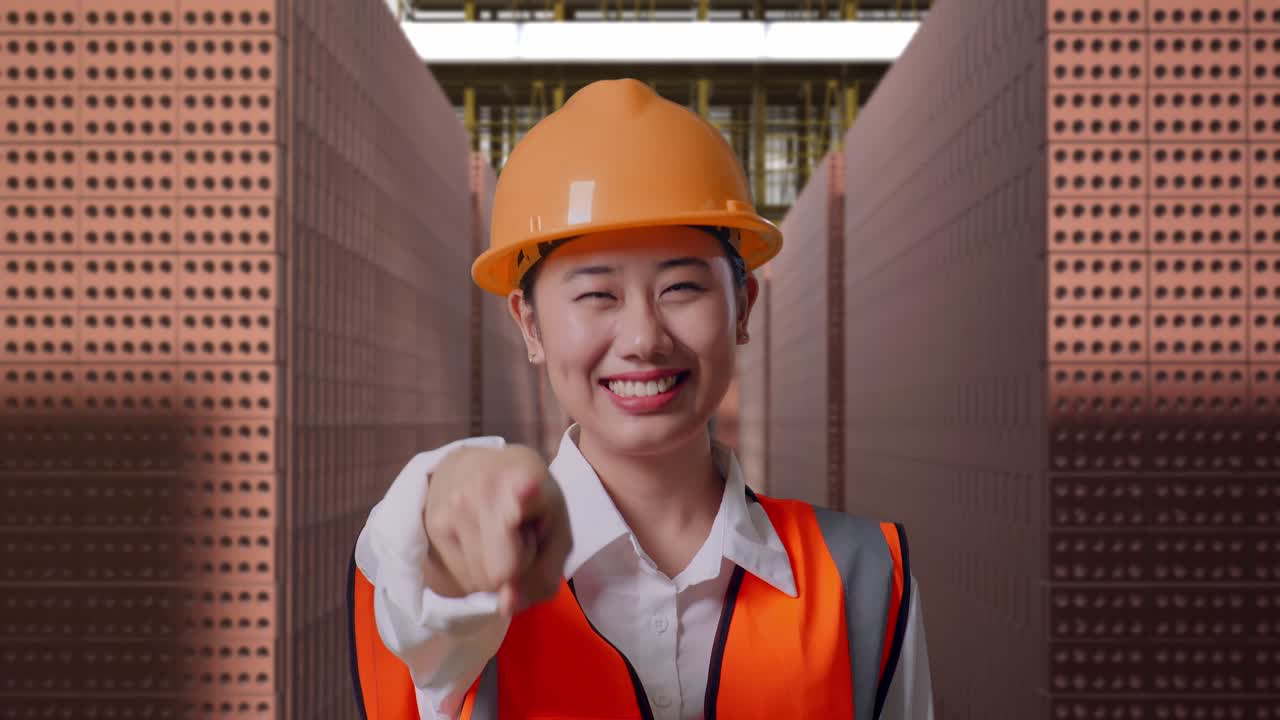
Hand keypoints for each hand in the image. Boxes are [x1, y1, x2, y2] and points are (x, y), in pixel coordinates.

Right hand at [422, 444, 572, 615]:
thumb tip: (506, 606)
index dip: (526, 497)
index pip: (524, 493)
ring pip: (483, 582)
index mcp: (528, 478)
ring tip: (499, 536)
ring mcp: (454, 506)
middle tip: (520, 536)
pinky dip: (477, 570)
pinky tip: (478, 538)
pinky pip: (464, 581)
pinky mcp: (433, 525)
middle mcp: (485, 488)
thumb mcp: (557, 530)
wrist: (470, 468)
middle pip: (504, 571)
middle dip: (518, 568)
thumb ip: (546, 574)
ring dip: (495, 570)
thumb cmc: (529, 504)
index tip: (527, 490)